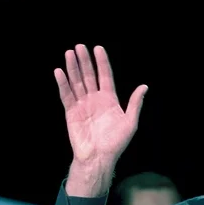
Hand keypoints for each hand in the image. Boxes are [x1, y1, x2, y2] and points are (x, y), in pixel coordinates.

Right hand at [55, 44, 147, 167]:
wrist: (99, 158)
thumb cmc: (116, 143)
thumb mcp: (130, 122)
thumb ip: (135, 103)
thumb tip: (144, 87)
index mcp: (109, 100)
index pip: (105, 76)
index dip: (102, 63)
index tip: (98, 48)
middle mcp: (95, 99)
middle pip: (89, 76)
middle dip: (85, 61)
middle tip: (80, 46)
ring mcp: (82, 105)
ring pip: (77, 82)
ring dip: (73, 68)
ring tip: (69, 53)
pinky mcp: (71, 112)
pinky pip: (66, 95)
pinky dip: (63, 83)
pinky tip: (59, 71)